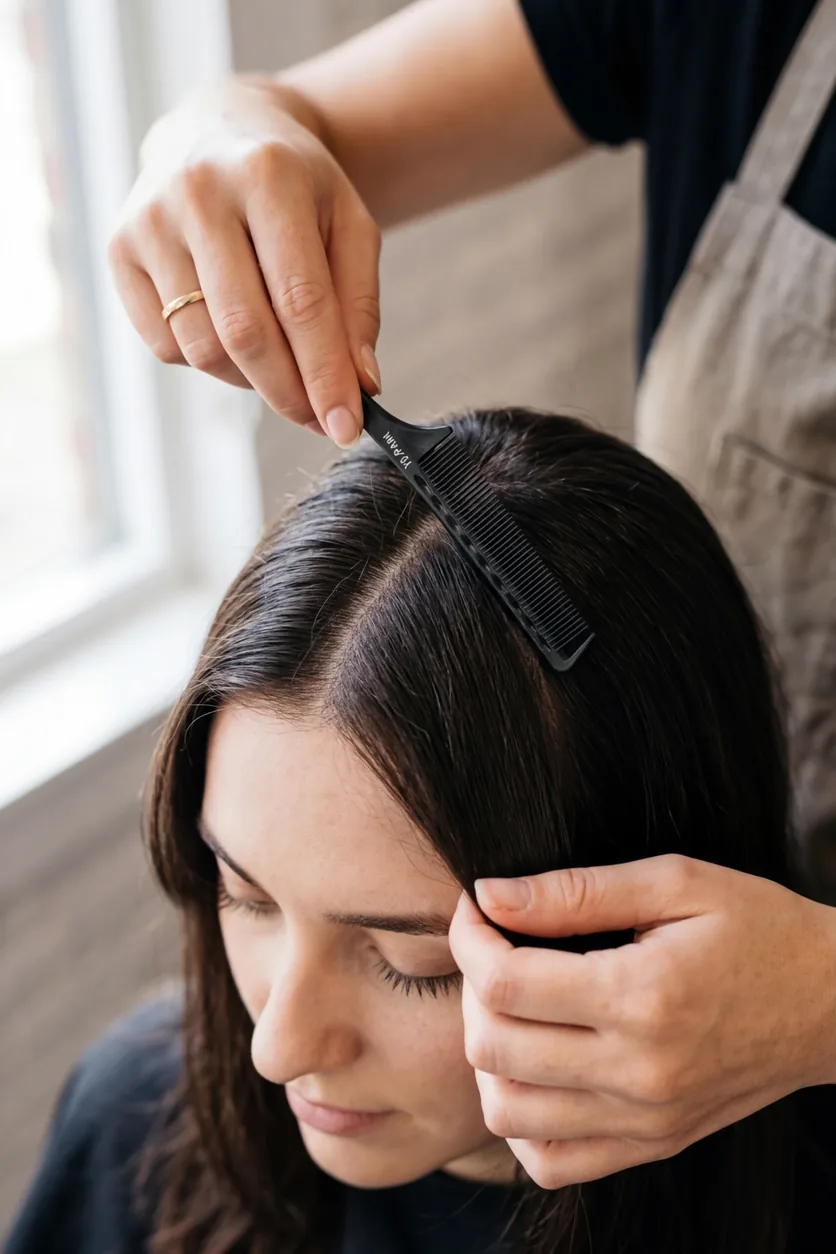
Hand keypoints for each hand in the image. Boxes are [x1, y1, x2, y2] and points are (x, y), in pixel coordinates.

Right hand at [108, 78, 380, 445]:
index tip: (347, 427)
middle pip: (245, 331)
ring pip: (202, 347)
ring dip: (251, 381)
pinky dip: (209, 362)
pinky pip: (167, 346)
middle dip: (289, 392)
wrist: (219, 129)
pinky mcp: (118, 250)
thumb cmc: (296, 187)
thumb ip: (360, 305)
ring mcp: (148, 221)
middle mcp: (198, 192)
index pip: (300, 300)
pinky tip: (232, 335)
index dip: (324, 373)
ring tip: (282, 368)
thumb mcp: (349, 225)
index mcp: (267, 176)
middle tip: (319, 421)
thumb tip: (361, 386)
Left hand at [448, 854, 835, 1188]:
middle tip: (497, 948)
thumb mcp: (677, 882)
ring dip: (487, 1053)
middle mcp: (638, 1072)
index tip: (479, 908)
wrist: (832, 1003)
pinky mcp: (652, 1145)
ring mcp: (644, 1121)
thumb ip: (576, 891)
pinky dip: (520, 1118)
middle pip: (492, 1048)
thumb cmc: (757, 927)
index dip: (469, 938)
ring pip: (506, 1111)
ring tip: (514, 1005)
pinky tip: (538, 1064)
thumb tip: (490, 894)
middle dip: (470, 988)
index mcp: (642, 997)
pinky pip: (550, 1161)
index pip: (503, 984)